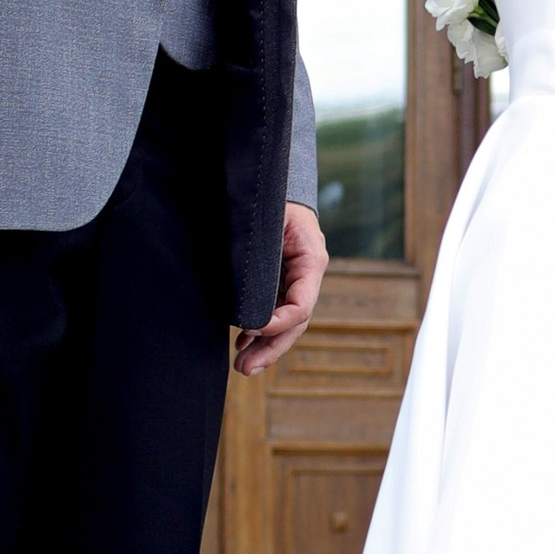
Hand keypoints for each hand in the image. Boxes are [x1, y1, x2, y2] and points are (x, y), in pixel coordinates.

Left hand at [235, 202, 325, 377]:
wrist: (273, 185)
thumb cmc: (271, 197)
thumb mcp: (269, 216)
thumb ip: (262, 249)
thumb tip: (245, 286)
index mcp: (310, 259)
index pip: (302, 304)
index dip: (279, 322)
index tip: (252, 330)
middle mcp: (306, 276)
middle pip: (294, 323)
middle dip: (271, 348)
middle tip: (245, 368)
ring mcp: (295, 281)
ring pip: (284, 324)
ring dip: (264, 347)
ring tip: (243, 366)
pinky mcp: (280, 283)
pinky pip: (273, 313)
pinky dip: (258, 331)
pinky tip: (243, 345)